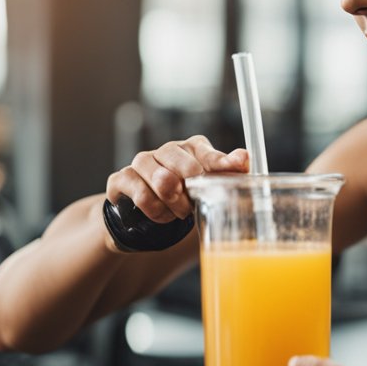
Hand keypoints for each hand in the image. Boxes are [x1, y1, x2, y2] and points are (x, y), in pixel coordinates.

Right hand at [105, 136, 247, 223]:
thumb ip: (230, 174)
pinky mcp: (121, 178)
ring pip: (163, 181)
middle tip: (192, 207)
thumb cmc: (183, 198)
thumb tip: (245, 157)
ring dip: (174, 205)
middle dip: (193, 192)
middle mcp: (167, 150)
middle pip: (185, 165)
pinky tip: (160, 216)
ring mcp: (142, 162)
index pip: (208, 152)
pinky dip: (155, 211)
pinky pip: (141, 195)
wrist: (146, 216)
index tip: (237, 166)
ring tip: (177, 214)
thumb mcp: (210, 189)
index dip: (222, 163)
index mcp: (192, 148)